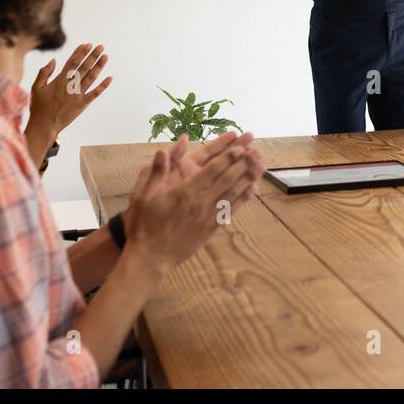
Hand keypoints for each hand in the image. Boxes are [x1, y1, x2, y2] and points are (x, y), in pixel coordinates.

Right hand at [28, 43, 111, 142]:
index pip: (72, 63)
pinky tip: (110, 78)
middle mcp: (70, 86)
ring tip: (106, 56)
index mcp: (59, 81)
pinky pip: (95, 93)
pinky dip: (103, 86)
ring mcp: (78, 95)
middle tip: (100, 46)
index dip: (80, 53)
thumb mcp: (36, 88)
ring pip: (91, 78)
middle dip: (92, 56)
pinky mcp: (83, 104)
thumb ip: (44, 73)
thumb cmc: (38, 106)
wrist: (44, 125)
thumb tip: (53, 60)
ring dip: (99, 67)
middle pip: (84, 68)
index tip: (86, 44)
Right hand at [123, 131, 262, 271]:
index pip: (212, 170)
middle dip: (243, 163)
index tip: (240, 147)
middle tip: (256, 151)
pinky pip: (231, 210)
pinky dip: (243, 199)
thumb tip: (163, 151)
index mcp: (185, 191)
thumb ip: (155, 171)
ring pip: (233, 193)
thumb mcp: (143, 195)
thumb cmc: (144, 224)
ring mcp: (208, 216)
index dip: (228, 157)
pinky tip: (253, 189)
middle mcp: (200, 202)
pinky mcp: (211, 228)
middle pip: (227, 179)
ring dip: (247, 178)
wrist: (151, 257)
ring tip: (260, 166)